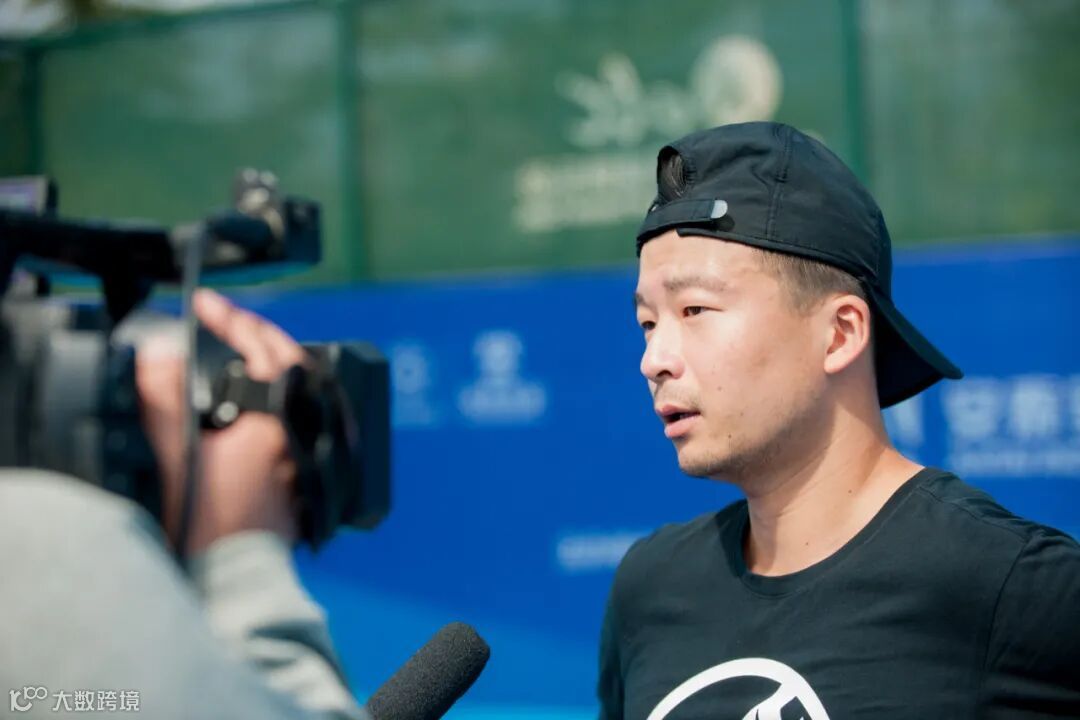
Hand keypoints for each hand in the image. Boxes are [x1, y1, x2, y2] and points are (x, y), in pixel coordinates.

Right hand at [136, 289, 306, 554]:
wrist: (235, 577)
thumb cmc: (209, 525)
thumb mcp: (176, 455)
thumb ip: (163, 401)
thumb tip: (161, 354)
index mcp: (280, 421)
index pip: (265, 348)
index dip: (232, 319)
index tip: (205, 304)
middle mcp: (304, 434)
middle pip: (293, 364)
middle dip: (259, 336)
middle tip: (227, 321)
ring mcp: (309, 456)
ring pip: (301, 393)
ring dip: (273, 369)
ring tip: (241, 355)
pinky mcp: (307, 478)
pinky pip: (299, 422)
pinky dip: (278, 404)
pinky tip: (257, 409)